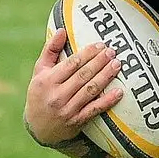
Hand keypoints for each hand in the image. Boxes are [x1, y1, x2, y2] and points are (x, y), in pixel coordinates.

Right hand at [24, 29, 122, 145]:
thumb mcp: (40, 71)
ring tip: (117, 65)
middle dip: (99, 62)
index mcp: (46, 80)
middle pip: (83, 75)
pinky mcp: (77, 121)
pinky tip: (119, 92)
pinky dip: (107, 101)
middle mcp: (56, 95)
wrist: (39, 127)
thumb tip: (61, 30)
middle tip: (113, 52)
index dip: (87, 53)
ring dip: (106, 77)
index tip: (101, 45)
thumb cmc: (41, 93)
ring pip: (90, 90)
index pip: (71, 64)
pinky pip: (95, 109)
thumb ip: (50, 50)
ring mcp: (67, 109)